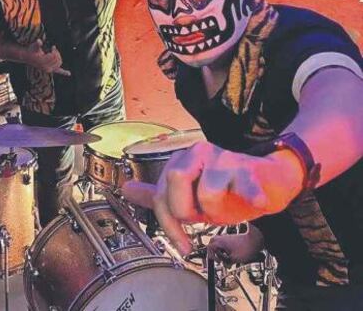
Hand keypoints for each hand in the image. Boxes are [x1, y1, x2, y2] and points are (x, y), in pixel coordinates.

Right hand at [23, 39, 70, 75]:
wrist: (27, 57)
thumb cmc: (31, 50)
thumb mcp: (34, 46)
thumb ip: (37, 44)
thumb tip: (39, 41)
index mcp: (42, 62)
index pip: (54, 57)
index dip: (55, 51)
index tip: (53, 47)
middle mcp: (45, 67)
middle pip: (57, 60)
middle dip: (57, 53)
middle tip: (54, 48)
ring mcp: (48, 69)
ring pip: (59, 63)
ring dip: (59, 57)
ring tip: (55, 52)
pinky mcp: (49, 69)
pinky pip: (58, 71)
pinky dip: (64, 72)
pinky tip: (69, 73)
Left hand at [122, 141, 303, 254]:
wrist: (269, 181)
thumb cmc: (228, 190)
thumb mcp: (190, 195)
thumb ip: (159, 194)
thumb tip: (126, 189)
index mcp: (180, 160)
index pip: (160, 192)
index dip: (168, 222)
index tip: (181, 243)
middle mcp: (198, 153)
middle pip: (174, 179)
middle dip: (187, 209)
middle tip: (202, 217)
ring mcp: (223, 159)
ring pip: (207, 191)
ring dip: (216, 210)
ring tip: (226, 208)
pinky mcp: (248, 169)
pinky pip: (245, 184)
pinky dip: (251, 196)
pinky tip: (256, 201)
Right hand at [207, 225, 264, 264]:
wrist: (255, 241)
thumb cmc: (245, 249)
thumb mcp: (234, 259)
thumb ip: (227, 262)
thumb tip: (224, 264)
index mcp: (221, 242)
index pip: (210, 247)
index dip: (212, 256)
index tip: (218, 262)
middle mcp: (222, 238)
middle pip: (212, 244)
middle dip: (213, 252)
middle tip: (218, 259)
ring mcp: (227, 238)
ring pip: (218, 244)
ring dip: (220, 252)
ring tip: (226, 259)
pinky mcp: (231, 240)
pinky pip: (224, 244)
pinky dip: (225, 250)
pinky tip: (231, 256)